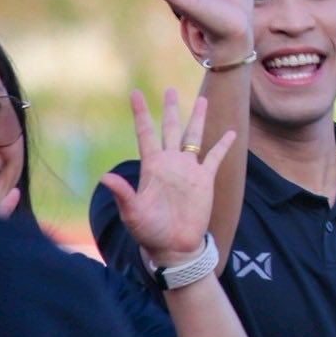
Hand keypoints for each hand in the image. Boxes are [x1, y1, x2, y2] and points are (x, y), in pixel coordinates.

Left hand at [101, 89, 236, 266]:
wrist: (174, 246)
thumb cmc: (149, 231)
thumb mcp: (133, 213)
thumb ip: (123, 193)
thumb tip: (104, 177)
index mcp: (152, 166)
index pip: (145, 133)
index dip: (141, 113)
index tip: (135, 93)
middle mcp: (170, 163)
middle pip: (171, 129)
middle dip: (171, 109)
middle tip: (170, 90)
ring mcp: (189, 170)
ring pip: (194, 137)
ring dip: (198, 119)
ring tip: (202, 100)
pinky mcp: (205, 179)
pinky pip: (215, 157)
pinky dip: (223, 145)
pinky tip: (231, 132)